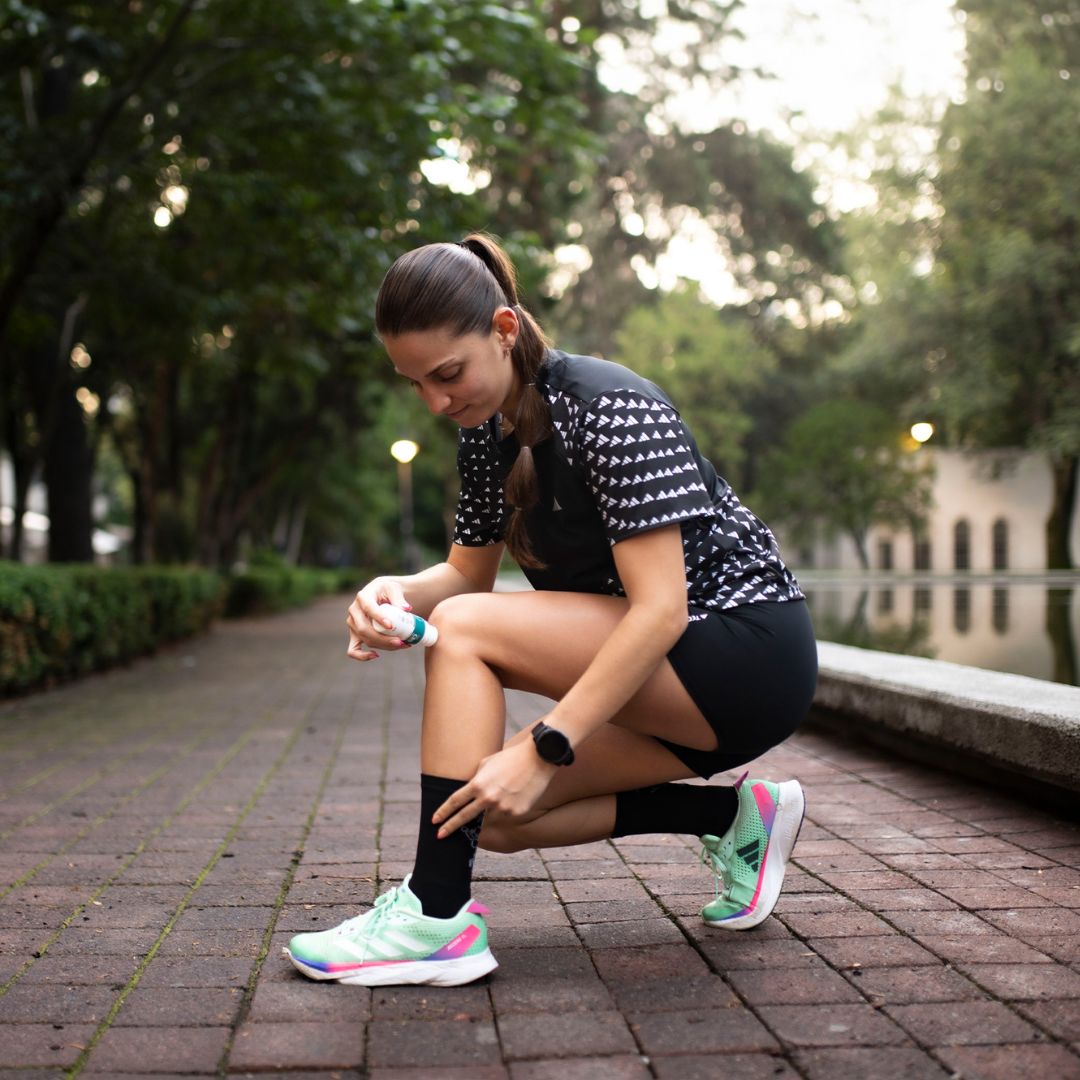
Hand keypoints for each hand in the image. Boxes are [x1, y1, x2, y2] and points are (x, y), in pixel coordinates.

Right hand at [345, 576, 412, 661]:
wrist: (382, 595)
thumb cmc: (388, 591)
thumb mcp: (394, 589)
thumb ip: (399, 598)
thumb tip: (406, 609)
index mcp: (362, 597)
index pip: (368, 608)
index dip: (378, 618)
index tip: (391, 626)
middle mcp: (354, 610)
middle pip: (364, 629)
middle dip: (383, 639)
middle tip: (401, 642)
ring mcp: (352, 624)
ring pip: (365, 640)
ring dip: (384, 646)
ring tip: (402, 645)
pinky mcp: (354, 635)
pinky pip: (353, 650)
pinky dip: (362, 656)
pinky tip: (376, 655)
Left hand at [433, 739, 557, 837]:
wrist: (539, 758)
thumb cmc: (511, 757)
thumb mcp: (487, 763)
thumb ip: (476, 778)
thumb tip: (468, 791)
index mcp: (478, 784)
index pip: (455, 801)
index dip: (443, 812)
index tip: (434, 820)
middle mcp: (488, 798)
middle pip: (464, 816)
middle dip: (450, 826)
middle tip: (439, 835)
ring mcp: (503, 807)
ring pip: (491, 814)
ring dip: (493, 807)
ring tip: (507, 788)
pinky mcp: (517, 813)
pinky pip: (507, 813)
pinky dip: (508, 806)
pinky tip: (517, 792)